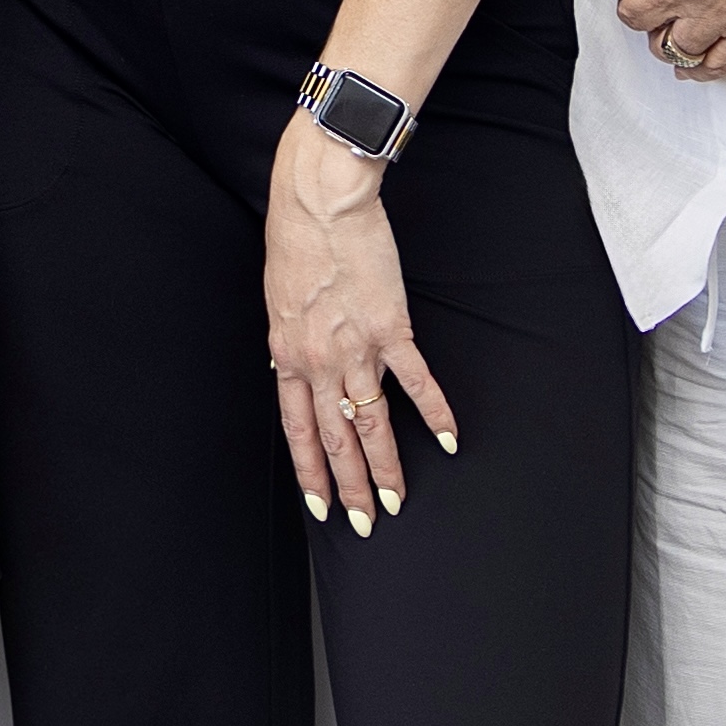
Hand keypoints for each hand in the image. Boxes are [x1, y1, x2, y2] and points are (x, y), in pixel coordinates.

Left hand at [262, 120, 455, 534]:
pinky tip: (447, 440)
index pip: (298, 429)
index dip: (311, 469)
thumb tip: (291, 364)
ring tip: (398, 500)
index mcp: (287, 354)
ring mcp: (356, 348)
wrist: (318, 202)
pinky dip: (434, 412)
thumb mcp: (278, 298)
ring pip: (372, 423)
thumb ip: (289, 339)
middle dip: (350, 486)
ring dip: (386, 467)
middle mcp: (319, 361)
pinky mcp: (391, 328)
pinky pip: (414, 381)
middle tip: (364, 523)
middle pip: (336, 438)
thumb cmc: (294, 238)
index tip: (321, 503)